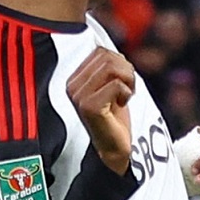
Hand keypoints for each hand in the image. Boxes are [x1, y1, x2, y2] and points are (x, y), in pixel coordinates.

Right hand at [66, 45, 135, 173]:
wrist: (116, 148)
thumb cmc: (115, 117)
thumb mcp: (111, 86)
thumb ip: (109, 68)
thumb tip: (116, 52)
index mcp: (74, 79)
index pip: (101, 52)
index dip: (120, 62)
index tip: (122, 83)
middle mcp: (72, 86)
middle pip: (107, 56)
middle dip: (126, 70)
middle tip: (128, 89)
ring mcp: (78, 97)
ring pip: (112, 67)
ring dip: (128, 79)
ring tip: (126, 94)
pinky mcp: (89, 106)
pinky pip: (116, 84)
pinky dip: (127, 92)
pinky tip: (123, 104)